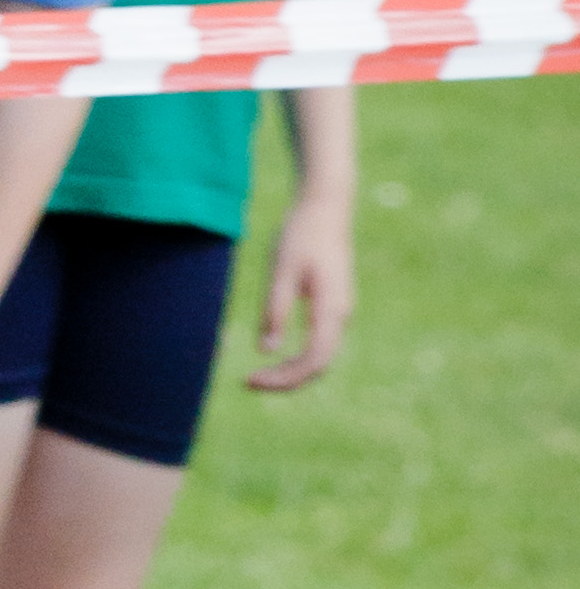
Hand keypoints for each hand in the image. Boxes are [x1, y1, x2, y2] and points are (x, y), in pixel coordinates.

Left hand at [247, 195, 353, 391]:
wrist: (325, 205)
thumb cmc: (300, 234)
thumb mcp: (281, 271)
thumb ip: (275, 310)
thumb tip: (266, 350)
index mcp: (331, 308)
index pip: (313, 361)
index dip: (284, 378)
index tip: (250, 380)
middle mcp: (341, 315)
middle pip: (318, 365)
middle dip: (284, 380)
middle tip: (247, 383)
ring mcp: (339, 311)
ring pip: (320, 357)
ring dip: (291, 371)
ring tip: (257, 377)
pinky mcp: (332, 306)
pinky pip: (318, 344)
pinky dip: (297, 358)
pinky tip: (274, 357)